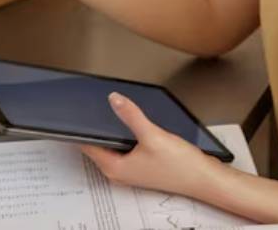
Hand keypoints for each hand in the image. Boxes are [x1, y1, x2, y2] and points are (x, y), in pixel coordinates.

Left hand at [80, 92, 224, 198]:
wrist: (203, 178)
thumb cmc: (180, 166)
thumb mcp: (153, 135)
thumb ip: (131, 116)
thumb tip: (114, 99)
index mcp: (114, 167)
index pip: (87, 145)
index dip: (80, 128)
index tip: (74, 111)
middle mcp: (118, 171)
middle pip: (98, 145)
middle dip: (96, 126)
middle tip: (90, 104)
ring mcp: (130, 169)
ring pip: (112, 146)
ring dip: (112, 130)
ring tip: (111, 110)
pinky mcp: (141, 166)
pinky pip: (124, 148)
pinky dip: (124, 135)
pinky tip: (131, 123)